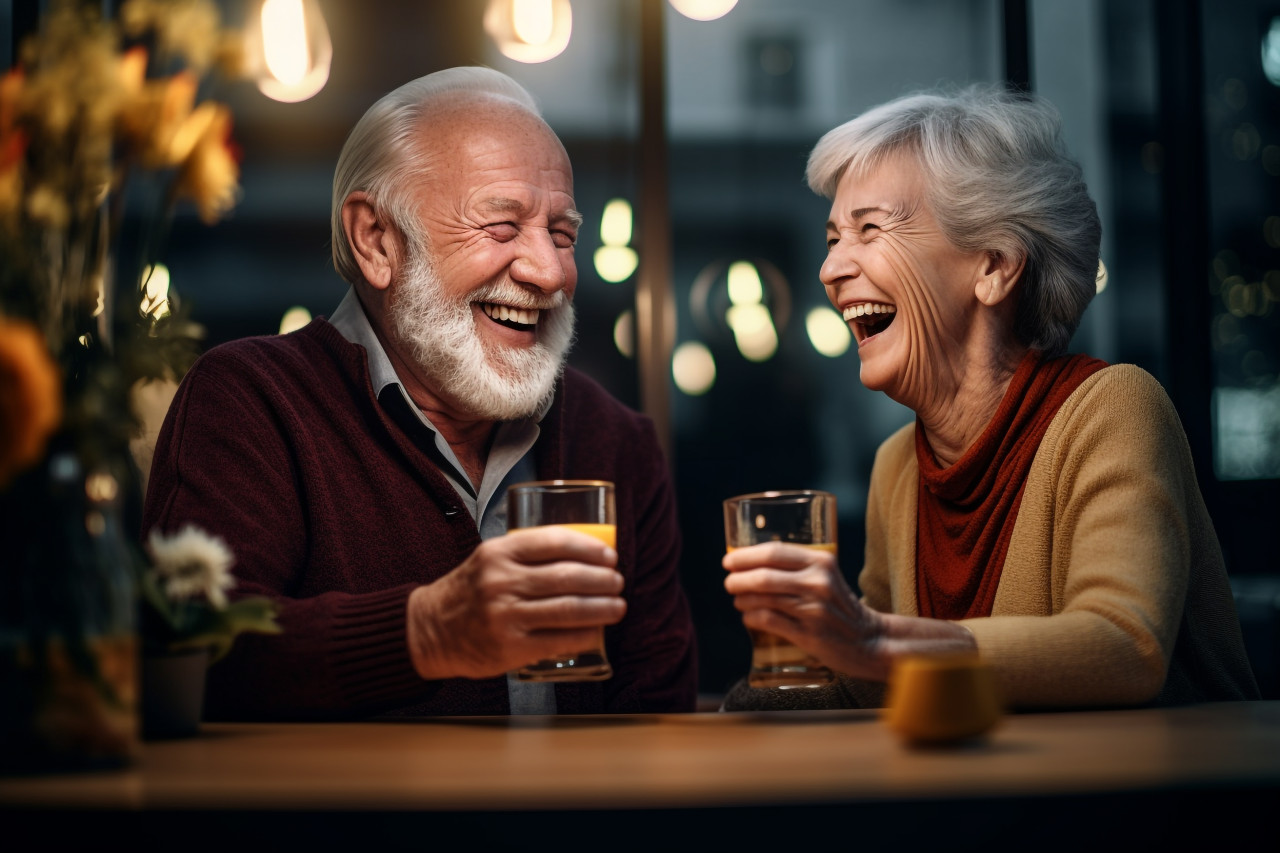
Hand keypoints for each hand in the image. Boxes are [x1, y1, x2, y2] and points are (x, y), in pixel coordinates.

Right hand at [407, 527, 625, 679]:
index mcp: (499, 553)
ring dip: (601, 608)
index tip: (609, 555)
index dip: (589, 548)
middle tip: (617, 581)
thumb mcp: (491, 559)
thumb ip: (527, 555)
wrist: (430, 630)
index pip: (554, 542)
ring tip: (618, 606)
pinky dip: (584, 635)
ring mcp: (505, 616)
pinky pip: (558, 640)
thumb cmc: (471, 590)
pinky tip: (596, 632)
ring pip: (567, 609)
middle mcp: (501, 582)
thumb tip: (585, 553)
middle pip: (567, 577)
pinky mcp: (509, 648)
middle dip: (602, 580)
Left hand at [723, 541, 889, 679]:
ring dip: (742, 598)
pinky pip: (768, 621)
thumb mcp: (827, 576)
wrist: (869, 640)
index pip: (774, 552)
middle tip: (729, 582)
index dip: (745, 556)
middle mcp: (818, 583)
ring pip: (762, 599)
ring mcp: (813, 609)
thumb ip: (798, 568)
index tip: (729, 560)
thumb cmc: (840, 606)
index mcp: (822, 562)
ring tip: (738, 599)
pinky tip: (747, 616)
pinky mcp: (808, 634)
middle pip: (763, 576)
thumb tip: (752, 564)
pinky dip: (751, 617)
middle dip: (738, 579)